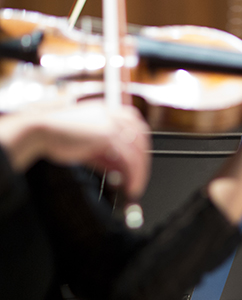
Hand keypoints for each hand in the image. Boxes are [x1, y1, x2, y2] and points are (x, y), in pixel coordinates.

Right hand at [0, 102, 149, 199]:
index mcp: (109, 111)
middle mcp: (114, 115)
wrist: (40, 130)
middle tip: (139, 179)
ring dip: (140, 173)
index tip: (140, 162)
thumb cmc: (57, 136)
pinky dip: (133, 174)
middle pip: (141, 140)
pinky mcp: (108, 136)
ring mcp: (113, 124)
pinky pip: (129, 159)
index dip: (141, 147)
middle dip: (143, 162)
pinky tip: (130, 185)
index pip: (137, 128)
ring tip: (135, 188)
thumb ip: (106, 157)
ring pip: (137, 152)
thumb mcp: (88, 147)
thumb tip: (120, 172)